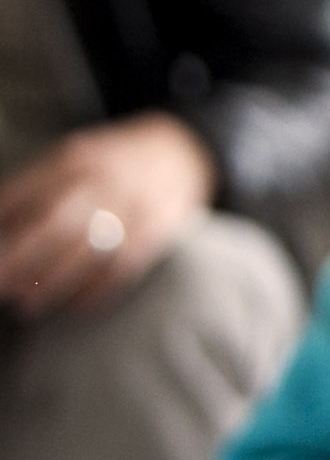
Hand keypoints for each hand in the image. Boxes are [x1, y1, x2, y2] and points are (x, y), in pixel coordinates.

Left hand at [0, 114, 214, 318]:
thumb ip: (39, 185)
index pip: (28, 193)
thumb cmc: (112, 164)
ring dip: (54, 279)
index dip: (3, 222)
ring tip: (26, 302)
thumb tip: (2, 226)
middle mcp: (104, 180)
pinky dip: (97, 290)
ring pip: (90, 249)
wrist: (181, 153)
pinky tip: (74, 306)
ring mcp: (134, 206)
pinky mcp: (157, 231)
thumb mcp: (73, 158)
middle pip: (56, 222)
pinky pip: (124, 266)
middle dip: (21, 257)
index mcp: (73, 158)